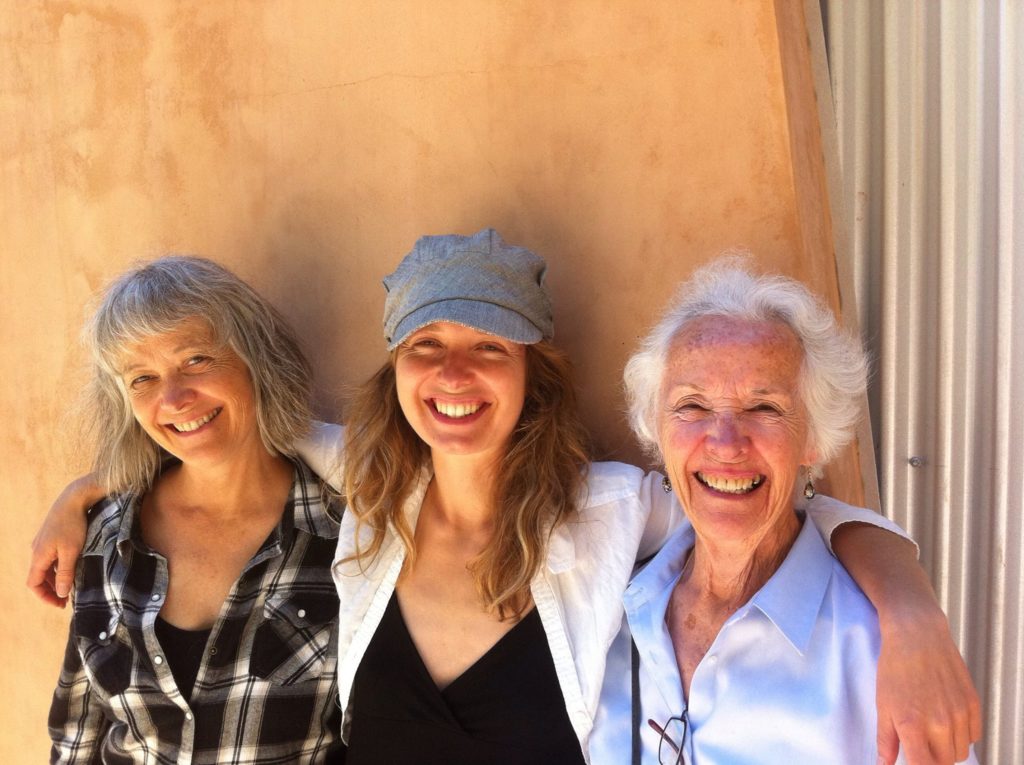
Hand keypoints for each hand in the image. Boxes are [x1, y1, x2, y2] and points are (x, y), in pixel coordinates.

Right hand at [26, 474, 100, 606]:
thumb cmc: (74, 525)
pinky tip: (71, 569)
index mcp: (38, 556)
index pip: (33, 583)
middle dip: (51, 590)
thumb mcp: (72, 552)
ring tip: (70, 587)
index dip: (44, 596)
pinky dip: (58, 568)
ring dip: (55, 579)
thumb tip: (60, 594)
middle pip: (39, 577)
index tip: (60, 603)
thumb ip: (65, 573)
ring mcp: (43, 543)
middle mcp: (36, 551)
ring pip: (45, 567)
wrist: (74, 499)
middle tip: (66, 600)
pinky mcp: (50, 537)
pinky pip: (50, 558)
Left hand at [876, 605, 981, 763]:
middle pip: (944, 762)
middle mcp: (939, 723)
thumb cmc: (895, 666)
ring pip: (961, 751)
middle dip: (933, 758)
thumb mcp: (882, 704)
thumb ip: (885, 740)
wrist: (917, 634)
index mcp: (912, 725)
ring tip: (932, 728)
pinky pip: (973, 735)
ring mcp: (959, 713)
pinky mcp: (973, 703)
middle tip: (921, 742)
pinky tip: (948, 719)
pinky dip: (962, 734)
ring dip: (948, 747)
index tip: (914, 759)